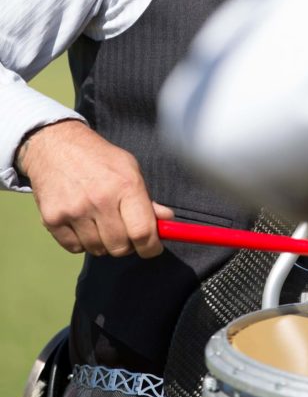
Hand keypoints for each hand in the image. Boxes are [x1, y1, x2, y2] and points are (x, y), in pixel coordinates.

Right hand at [17, 120, 173, 258]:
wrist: (56, 146)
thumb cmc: (98, 158)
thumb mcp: (130, 169)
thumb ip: (147, 199)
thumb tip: (166, 220)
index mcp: (126, 185)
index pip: (143, 232)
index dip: (151, 247)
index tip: (152, 248)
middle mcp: (100, 199)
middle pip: (120, 247)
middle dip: (126, 244)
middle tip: (124, 230)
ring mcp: (74, 210)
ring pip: (97, 250)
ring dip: (103, 242)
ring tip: (100, 220)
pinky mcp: (52, 219)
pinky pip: (74, 249)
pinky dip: (81, 241)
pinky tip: (81, 221)